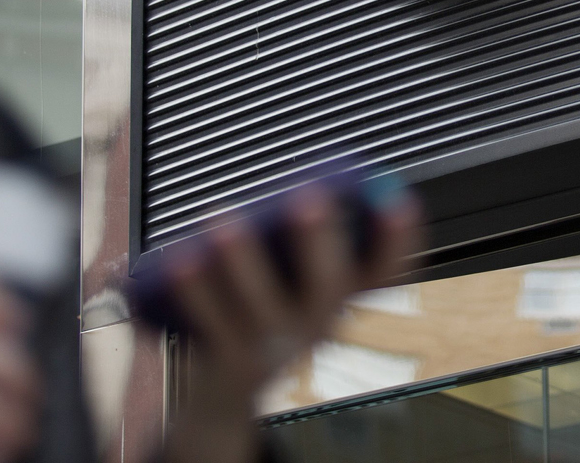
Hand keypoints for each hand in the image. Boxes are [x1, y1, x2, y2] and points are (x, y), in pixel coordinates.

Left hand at [159, 189, 420, 462]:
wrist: (224, 395)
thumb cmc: (261, 314)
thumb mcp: (292, 281)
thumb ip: (295, 240)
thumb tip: (290, 185)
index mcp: (341, 298)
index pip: (386, 272)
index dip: (399, 239)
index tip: (400, 201)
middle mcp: (316, 324)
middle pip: (328, 286)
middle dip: (319, 240)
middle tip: (309, 196)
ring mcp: (275, 347)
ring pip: (262, 304)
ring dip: (244, 260)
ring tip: (225, 219)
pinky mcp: (230, 360)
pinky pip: (210, 322)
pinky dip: (194, 289)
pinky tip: (179, 257)